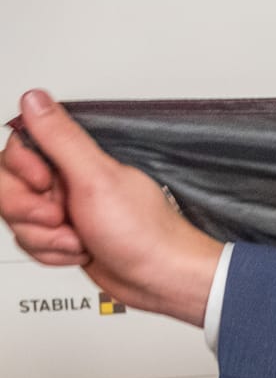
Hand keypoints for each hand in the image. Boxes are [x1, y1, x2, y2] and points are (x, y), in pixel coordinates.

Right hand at [2, 90, 222, 324]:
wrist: (160, 279)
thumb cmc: (143, 232)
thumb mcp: (97, 179)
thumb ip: (61, 138)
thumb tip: (35, 99)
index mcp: (76, 158)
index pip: (17, 151)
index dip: (21, 171)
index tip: (45, 183)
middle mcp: (67, 180)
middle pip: (8, 187)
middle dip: (29, 212)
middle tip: (62, 217)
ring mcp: (64, 209)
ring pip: (17, 219)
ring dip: (46, 238)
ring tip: (80, 239)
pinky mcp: (62, 235)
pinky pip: (31, 242)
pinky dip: (53, 253)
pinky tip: (81, 251)